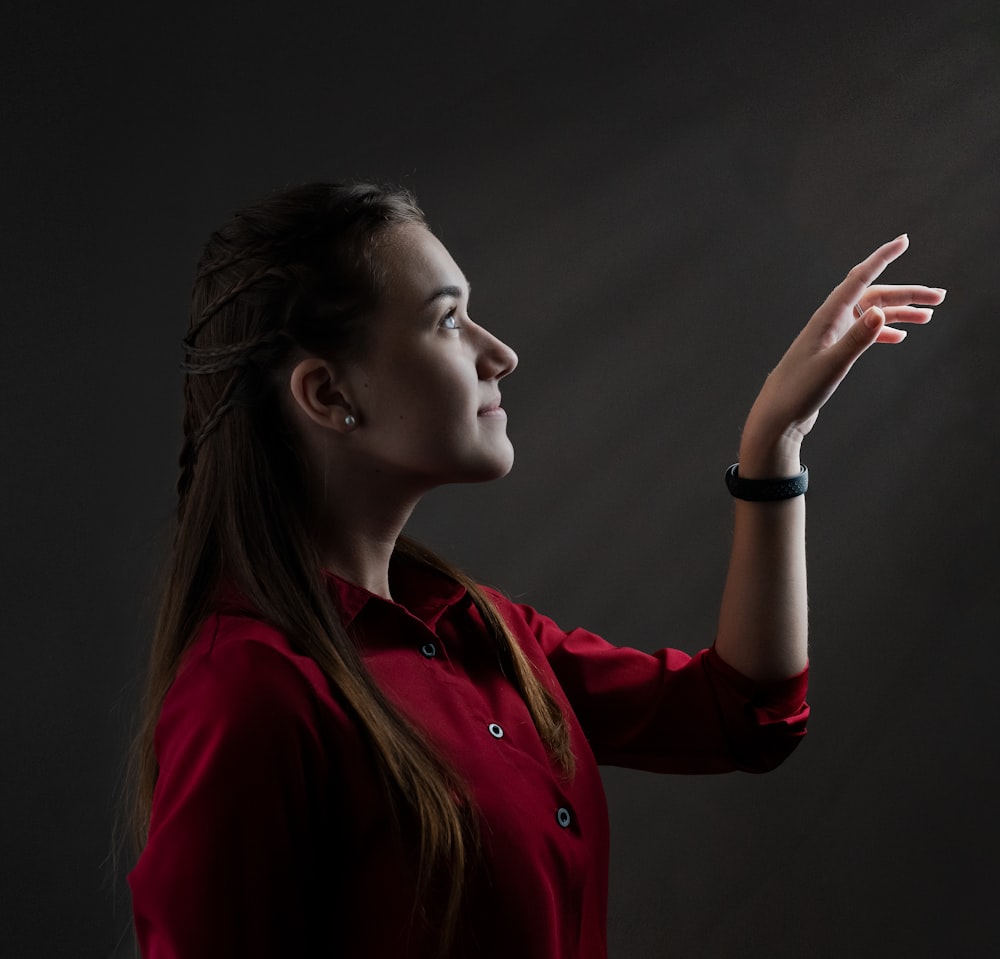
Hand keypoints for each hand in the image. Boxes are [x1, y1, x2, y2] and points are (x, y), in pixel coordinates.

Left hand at [740, 235, 944, 472]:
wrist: (778, 416)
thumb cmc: (799, 392)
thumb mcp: (832, 366)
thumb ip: (856, 339)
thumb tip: (881, 311)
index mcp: (828, 318)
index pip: (859, 279)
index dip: (882, 257)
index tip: (904, 240)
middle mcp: (829, 321)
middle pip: (873, 296)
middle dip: (907, 293)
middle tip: (940, 296)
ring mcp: (831, 336)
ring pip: (871, 315)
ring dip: (899, 313)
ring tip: (929, 316)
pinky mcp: (831, 352)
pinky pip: (863, 333)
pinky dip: (882, 331)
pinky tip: (900, 337)